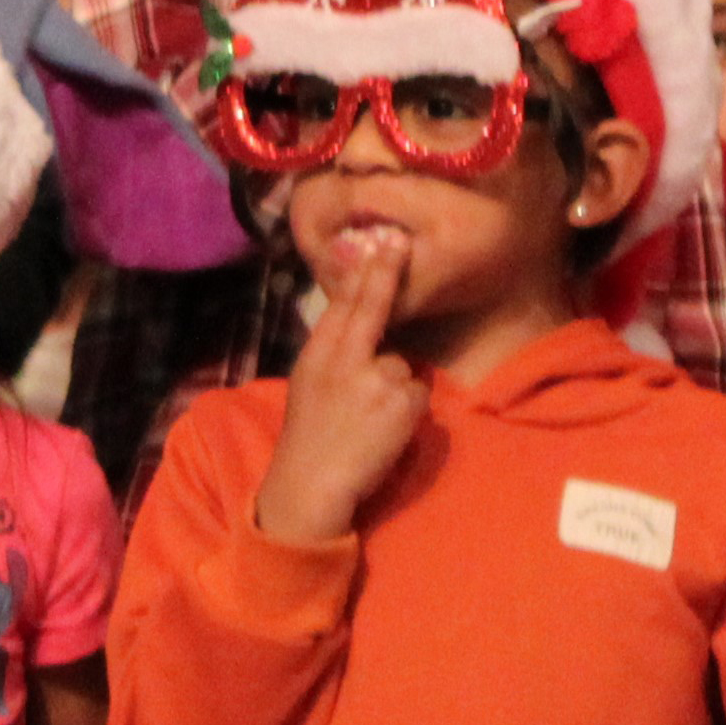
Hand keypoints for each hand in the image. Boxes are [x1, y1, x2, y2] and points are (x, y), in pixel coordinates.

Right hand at [254, 235, 427, 542]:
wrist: (313, 482)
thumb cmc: (309, 436)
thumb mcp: (308, 384)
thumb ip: (333, 354)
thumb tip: (358, 328)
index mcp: (317, 354)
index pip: (342, 305)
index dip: (361, 272)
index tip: (375, 242)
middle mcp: (345, 358)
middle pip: (372, 309)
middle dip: (385, 274)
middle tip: (397, 242)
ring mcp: (376, 377)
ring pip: (401, 364)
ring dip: (395, 385)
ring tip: (373, 417)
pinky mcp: (403, 401)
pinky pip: (417, 392)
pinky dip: (409, 410)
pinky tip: (388, 429)